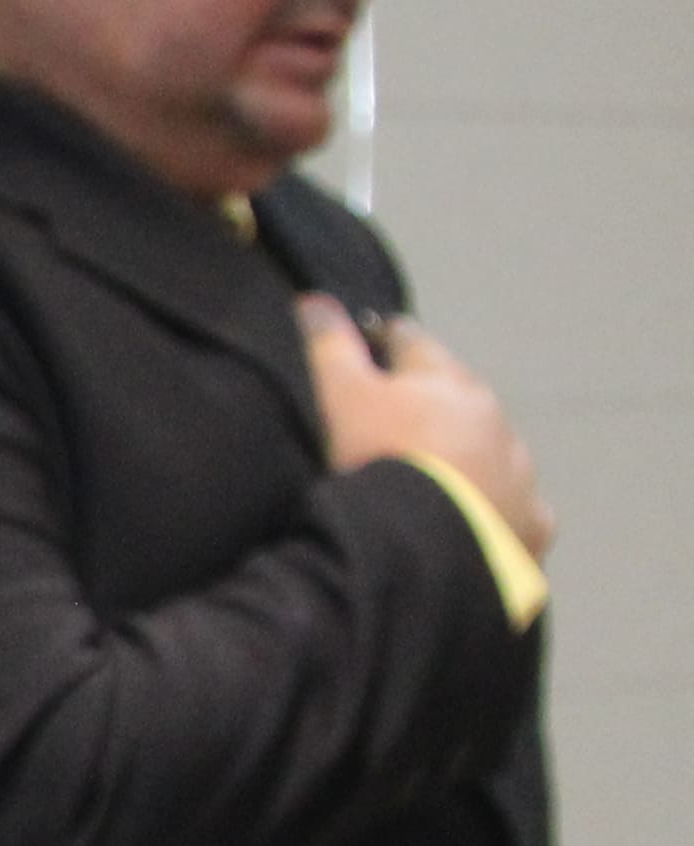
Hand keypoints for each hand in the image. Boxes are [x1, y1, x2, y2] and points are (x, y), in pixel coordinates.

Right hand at [303, 296, 552, 562]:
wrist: (424, 545)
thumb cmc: (375, 459)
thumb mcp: (338, 397)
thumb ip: (327, 347)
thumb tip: (315, 301)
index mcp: (445, 379)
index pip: (412, 342)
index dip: (386, 340)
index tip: (370, 344)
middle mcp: (491, 416)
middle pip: (459, 396)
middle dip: (433, 402)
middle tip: (397, 422)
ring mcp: (517, 471)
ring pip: (492, 450)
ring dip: (468, 455)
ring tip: (432, 479)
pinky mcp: (530, 522)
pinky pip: (517, 507)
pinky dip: (497, 507)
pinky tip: (474, 522)